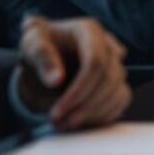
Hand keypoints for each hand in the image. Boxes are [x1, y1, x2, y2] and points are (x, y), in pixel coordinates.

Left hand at [13, 16, 131, 129]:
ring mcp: (117, 64)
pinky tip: (80, 120)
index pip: (96, 62)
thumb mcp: (32, 43)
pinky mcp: (118, 81)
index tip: (57, 111)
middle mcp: (109, 46)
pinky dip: (103, 115)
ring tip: (65, 124)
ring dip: (93, 114)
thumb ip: (42, 57)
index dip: (79, 90)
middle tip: (58, 122)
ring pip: (118, 93)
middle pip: (109, 80)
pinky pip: (121, 101)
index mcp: (90, 31)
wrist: (47, 50)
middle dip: (84, 107)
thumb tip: (55, 80)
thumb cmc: (40, 44)